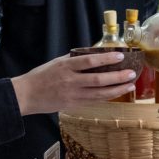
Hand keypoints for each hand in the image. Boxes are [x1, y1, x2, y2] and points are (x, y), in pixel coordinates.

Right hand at [11, 52, 137, 114]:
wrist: (26, 95)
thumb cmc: (41, 76)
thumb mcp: (56, 62)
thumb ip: (74, 59)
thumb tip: (93, 54)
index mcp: (65, 66)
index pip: (89, 61)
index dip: (106, 59)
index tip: (120, 56)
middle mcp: (70, 81)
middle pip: (98, 80)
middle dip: (117, 77)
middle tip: (132, 73)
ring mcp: (72, 95)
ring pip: (99, 94)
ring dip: (117, 90)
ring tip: (130, 85)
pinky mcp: (73, 105)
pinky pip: (94, 100)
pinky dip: (106, 97)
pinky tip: (116, 93)